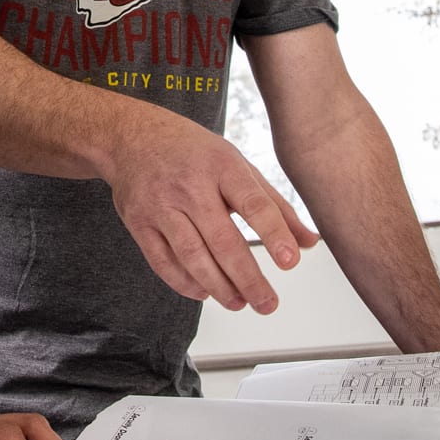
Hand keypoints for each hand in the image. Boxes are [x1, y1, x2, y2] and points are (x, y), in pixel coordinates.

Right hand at [99, 110, 320, 312]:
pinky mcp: (139, 222)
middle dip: (248, 278)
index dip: (273, 234)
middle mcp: (189, 185)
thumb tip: (308, 243)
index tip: (290, 261)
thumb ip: (274, 205)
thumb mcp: (237, 164)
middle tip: (268, 303)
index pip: (253, 203)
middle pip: (222, 240)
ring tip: (240, 303)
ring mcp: (160, 204)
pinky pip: (163, 262)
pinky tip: (205, 292)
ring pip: (192, 256)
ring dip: (219, 286)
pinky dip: (185, 283)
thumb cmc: (192, 152)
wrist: (131, 136)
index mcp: (221, 165)